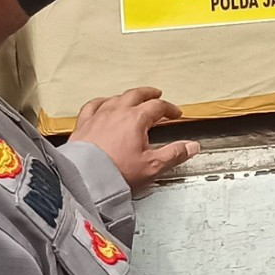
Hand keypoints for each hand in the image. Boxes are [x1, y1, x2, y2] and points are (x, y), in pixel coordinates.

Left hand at [68, 87, 198, 192]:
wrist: (84, 180)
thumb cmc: (115, 173)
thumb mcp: (152, 166)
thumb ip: (174, 154)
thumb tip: (191, 147)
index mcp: (135, 119)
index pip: (157, 107)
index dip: (169, 109)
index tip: (175, 113)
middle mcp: (116, 113)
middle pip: (136, 95)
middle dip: (149, 94)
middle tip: (156, 95)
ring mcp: (98, 117)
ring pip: (115, 98)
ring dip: (127, 97)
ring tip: (132, 98)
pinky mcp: (83, 125)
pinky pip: (92, 106)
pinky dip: (100, 102)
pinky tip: (102, 103)